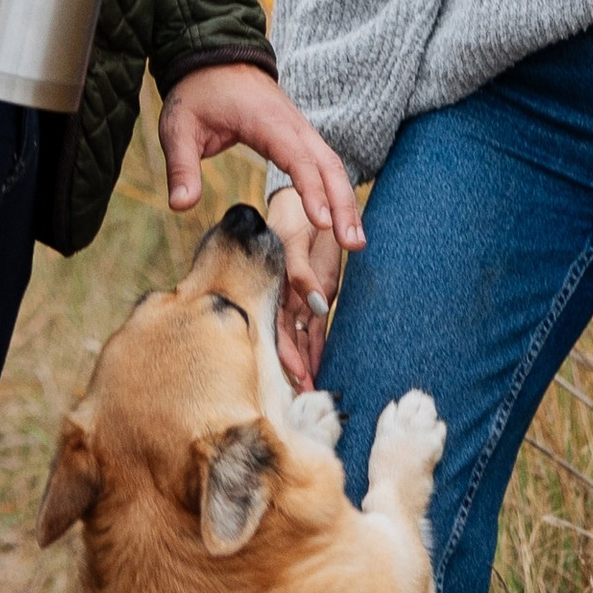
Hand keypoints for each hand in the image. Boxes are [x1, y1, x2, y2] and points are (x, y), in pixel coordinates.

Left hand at [157, 66, 364, 378]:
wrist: (215, 59)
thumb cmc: (197, 94)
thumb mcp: (178, 127)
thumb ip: (181, 166)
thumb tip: (179, 206)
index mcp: (268, 122)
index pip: (298, 160)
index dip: (312, 192)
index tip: (323, 224)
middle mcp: (294, 127)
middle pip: (329, 166)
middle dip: (344, 205)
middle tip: (354, 245)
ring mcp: (301, 132)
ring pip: (333, 167)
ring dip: (346, 203)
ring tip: (355, 243)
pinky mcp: (300, 139)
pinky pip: (325, 166)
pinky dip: (337, 192)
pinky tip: (342, 222)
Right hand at [265, 187, 346, 383]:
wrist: (309, 197)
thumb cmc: (296, 215)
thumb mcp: (297, 241)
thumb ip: (303, 274)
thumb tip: (315, 306)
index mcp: (273, 285)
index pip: (277, 327)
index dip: (285, 352)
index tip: (295, 375)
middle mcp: (284, 296)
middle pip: (288, 338)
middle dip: (295, 367)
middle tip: (306, 395)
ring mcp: (300, 296)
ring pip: (302, 337)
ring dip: (306, 361)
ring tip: (312, 389)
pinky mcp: (317, 293)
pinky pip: (317, 326)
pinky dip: (318, 345)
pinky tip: (319, 365)